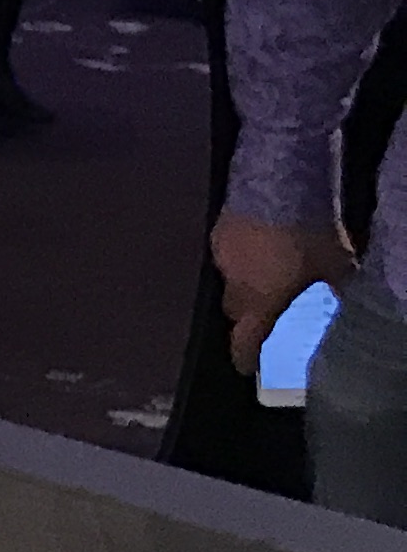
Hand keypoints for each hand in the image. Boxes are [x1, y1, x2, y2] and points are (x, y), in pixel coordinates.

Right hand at [216, 212, 353, 372]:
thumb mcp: (333, 268)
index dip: (245, 356)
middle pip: (235, 311)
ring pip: (231, 281)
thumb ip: (326, 294)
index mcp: (258, 302)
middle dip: (250, 314)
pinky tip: (260, 246)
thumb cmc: (308, 236)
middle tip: (268, 311)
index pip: (244, 341)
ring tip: (266, 274)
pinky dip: (243, 256)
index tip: (246, 366)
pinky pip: (228, 254)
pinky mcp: (218, 230)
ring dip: (246, 282)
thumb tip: (331, 312)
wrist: (278, 185)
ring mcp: (220, 257)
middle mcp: (232, 285)